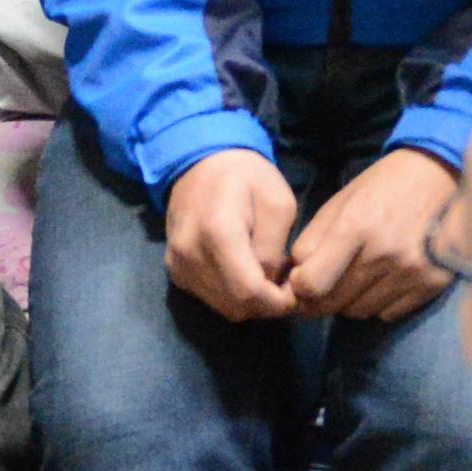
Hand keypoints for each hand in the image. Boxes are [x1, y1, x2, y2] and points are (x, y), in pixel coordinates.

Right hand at [163, 149, 300, 321]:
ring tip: (266, 277)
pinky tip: (244, 273)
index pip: (248, 291)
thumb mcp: (278, 203)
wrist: (201, 163)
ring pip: (223, 307)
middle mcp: (190, 253)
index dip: (277, 303)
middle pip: (236, 306)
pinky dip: (231, 295)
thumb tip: (268, 284)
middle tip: (285, 286)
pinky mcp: (175, 270)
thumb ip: (273, 249)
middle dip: (266, 305)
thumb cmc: (246, 177)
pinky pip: (209, 298)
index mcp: (217, 231)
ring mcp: (178, 264)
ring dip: (249, 302)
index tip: (297, 295)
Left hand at [284, 146, 457, 322]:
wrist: (438, 176)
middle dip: (319, 299)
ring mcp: (410, 271)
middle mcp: (384, 253)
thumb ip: (312, 242)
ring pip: (359, 312)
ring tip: (357, 276)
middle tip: (322, 285)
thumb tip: (293, 283)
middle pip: (334, 303)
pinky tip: (382, 279)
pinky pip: (387, 314)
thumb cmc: (381, 188)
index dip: (298, 288)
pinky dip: (378, 303)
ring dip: (349, 301)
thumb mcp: (340, 204)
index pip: (312, 283)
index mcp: (355, 226)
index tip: (301, 281)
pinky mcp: (430, 284)